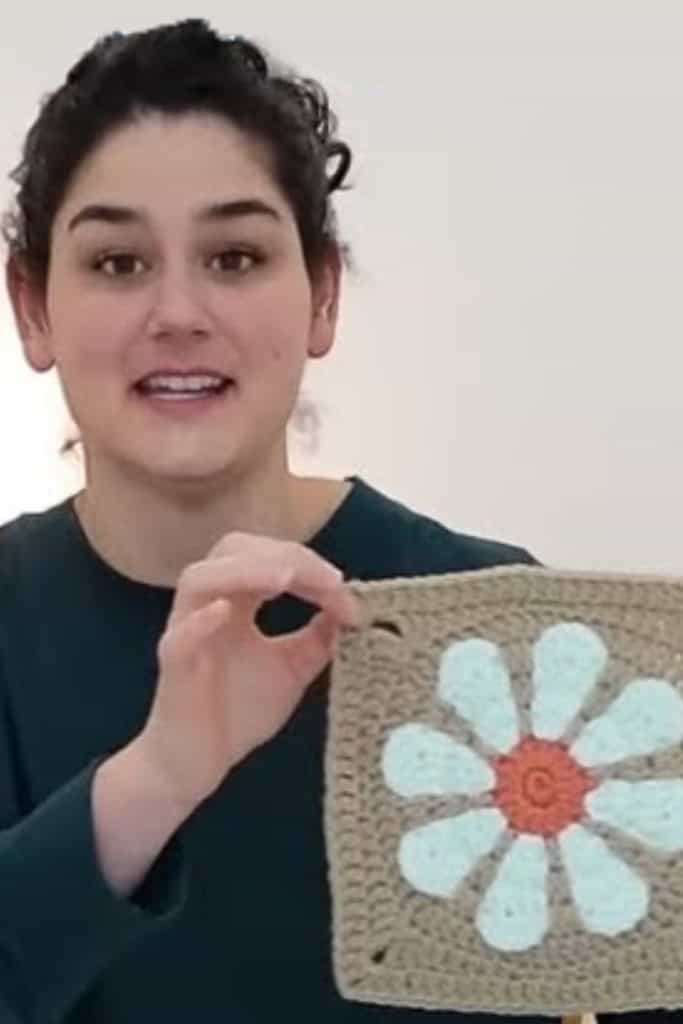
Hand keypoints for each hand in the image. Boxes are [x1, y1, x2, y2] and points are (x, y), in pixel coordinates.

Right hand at [137, 532, 359, 811]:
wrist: (197, 764)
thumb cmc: (237, 712)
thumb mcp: (292, 669)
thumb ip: (318, 638)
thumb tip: (351, 609)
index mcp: (235, 601)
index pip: (268, 558)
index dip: (309, 566)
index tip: (344, 591)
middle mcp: (207, 606)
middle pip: (233, 550)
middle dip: (283, 555)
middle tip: (327, 579)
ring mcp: (186, 632)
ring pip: (200, 578)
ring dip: (245, 571)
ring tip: (287, 578)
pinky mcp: (173, 667)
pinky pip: (179, 635)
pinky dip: (200, 619)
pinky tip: (224, 611)